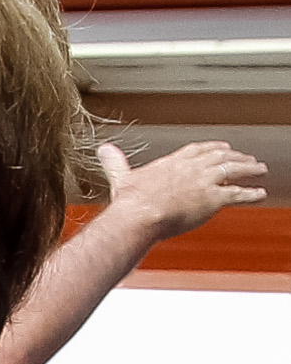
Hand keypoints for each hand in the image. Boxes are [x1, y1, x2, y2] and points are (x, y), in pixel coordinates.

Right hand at [103, 140, 267, 239]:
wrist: (138, 216)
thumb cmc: (129, 202)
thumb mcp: (121, 177)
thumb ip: (115, 163)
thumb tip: (103, 150)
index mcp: (172, 162)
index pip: (198, 149)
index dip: (212, 147)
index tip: (222, 147)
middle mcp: (192, 168)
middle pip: (220, 157)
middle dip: (237, 157)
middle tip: (247, 158)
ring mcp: (204, 182)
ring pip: (233, 170)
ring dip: (249, 169)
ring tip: (260, 170)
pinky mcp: (213, 198)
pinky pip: (238, 194)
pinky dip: (251, 193)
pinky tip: (260, 194)